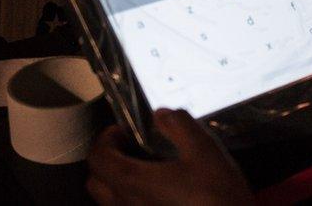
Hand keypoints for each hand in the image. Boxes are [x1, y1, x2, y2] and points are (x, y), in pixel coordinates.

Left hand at [87, 109, 254, 205]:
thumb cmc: (216, 192)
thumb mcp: (205, 151)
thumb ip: (179, 126)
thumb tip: (160, 114)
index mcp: (133, 182)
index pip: (98, 157)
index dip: (105, 138)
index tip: (124, 129)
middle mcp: (126, 204)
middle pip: (96, 181)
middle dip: (106, 159)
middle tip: (130, 146)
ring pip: (109, 200)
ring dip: (117, 179)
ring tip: (145, 167)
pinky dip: (131, 195)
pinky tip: (159, 189)